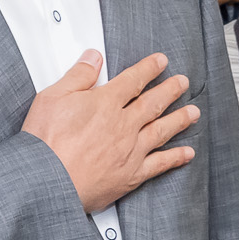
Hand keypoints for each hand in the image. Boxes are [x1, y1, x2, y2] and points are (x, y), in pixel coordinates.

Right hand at [21, 51, 197, 213]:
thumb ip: (77, 76)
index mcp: (105, 103)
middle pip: (153, 103)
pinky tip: (186, 153)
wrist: (48, 181)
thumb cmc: (45, 143)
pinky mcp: (131, 175)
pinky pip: (160, 164)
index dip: (149, 68)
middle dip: (170, 90)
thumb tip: (92, 58)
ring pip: (162, 130)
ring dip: (179, 119)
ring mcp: (130, 150)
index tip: (161, 62)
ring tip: (193, 112)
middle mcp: (123, 125)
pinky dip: (176, 158)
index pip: (133, 80)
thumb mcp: (52, 98)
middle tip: (182, 82)